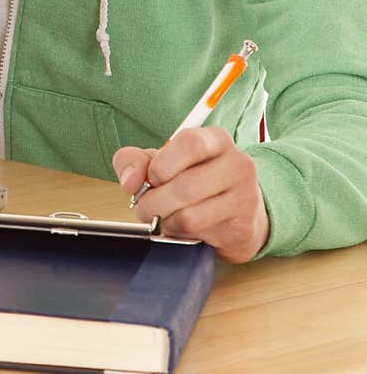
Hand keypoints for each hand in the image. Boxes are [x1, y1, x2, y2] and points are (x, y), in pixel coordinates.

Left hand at [112, 126, 269, 262]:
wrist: (235, 215)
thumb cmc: (193, 181)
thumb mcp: (161, 162)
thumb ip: (134, 161)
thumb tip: (129, 181)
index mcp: (216, 139)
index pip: (190, 143)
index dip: (162, 165)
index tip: (152, 178)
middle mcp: (237, 164)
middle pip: (185, 186)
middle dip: (153, 202)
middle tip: (145, 206)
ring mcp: (244, 197)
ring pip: (189, 215)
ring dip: (164, 220)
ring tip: (163, 216)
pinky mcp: (242, 227)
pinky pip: (197, 234)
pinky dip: (179, 233)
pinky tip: (182, 227)